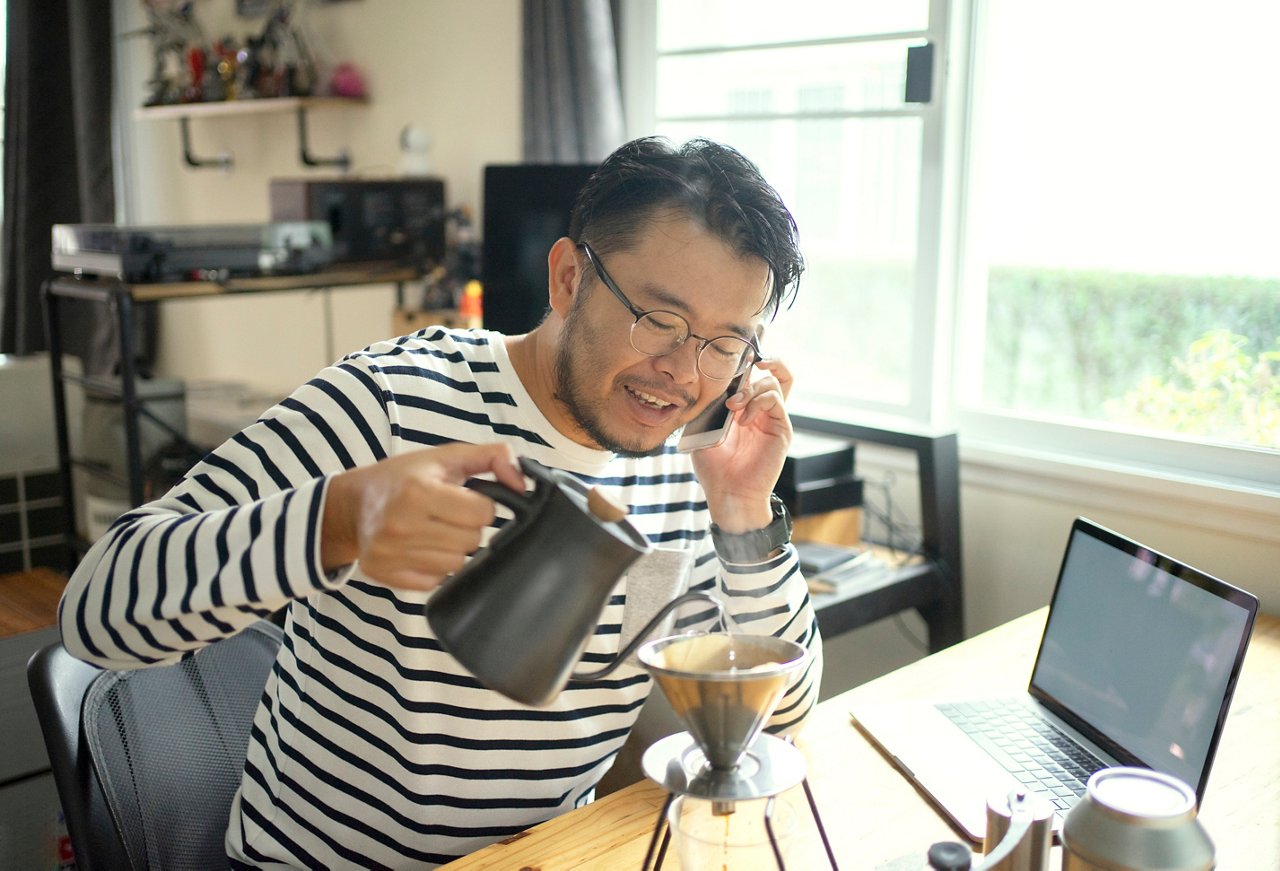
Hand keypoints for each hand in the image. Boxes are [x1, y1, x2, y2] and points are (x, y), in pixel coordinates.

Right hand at [321, 442, 524, 589]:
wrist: (352, 505)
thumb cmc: (402, 478)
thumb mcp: (445, 456)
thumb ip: (491, 458)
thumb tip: (522, 482)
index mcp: (419, 491)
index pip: (482, 513)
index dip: (482, 505)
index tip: (467, 499)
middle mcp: (403, 524)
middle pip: (472, 541)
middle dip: (468, 527)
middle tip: (449, 515)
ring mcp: (391, 553)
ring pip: (457, 564)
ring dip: (454, 548)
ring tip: (435, 531)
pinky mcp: (386, 575)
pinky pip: (435, 580)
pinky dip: (435, 567)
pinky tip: (422, 548)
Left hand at [691, 358, 793, 531]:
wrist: (728, 494)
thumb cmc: (714, 468)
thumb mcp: (704, 431)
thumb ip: (710, 407)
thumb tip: (714, 382)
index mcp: (745, 409)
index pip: (756, 375)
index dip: (750, 360)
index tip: (736, 354)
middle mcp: (763, 411)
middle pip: (776, 371)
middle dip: (759, 363)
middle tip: (743, 369)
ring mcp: (774, 419)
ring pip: (775, 382)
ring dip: (751, 389)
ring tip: (733, 408)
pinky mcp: (782, 429)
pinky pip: (775, 401)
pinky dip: (757, 403)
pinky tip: (742, 420)